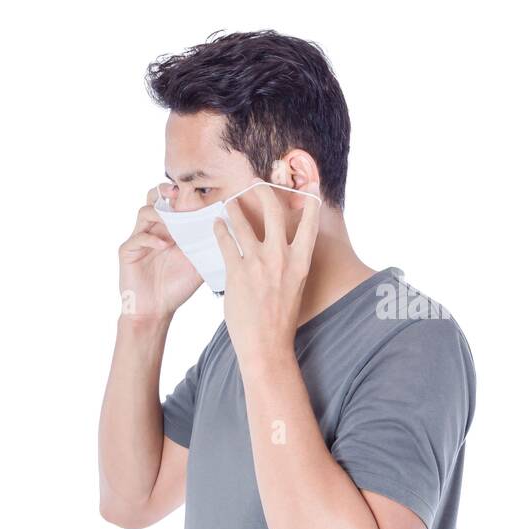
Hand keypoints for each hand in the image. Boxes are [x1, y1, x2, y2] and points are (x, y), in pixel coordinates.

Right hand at [117, 183, 201, 319]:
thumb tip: (229, 233)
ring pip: (144, 212)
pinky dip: (152, 239)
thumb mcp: (197, 265)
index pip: (175, 204)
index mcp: (171, 230)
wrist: (155, 310)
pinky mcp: (128, 251)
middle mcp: (154, 230)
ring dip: (160, 214)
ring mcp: (140, 239)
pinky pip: (138, 237)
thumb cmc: (175, 287)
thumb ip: (206, 248)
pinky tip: (165, 245)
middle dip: (165, 191)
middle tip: (177, 191)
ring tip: (172, 221)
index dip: (183, 195)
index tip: (197, 191)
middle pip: (154, 199)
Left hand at [213, 184, 321, 368]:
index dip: (310, 199)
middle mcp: (282, 257)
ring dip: (234, 208)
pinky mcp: (237, 272)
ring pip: (243, 222)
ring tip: (228, 203)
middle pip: (274, 210)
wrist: (266, 345)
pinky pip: (225, 241)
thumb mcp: (293, 287)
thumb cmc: (281, 319)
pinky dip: (219, 230)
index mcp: (301, 261)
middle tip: (255, 183)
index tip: (309, 184)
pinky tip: (217, 225)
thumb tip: (282, 248)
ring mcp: (259, 263)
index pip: (310, 222)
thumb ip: (289, 264)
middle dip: (264, 191)